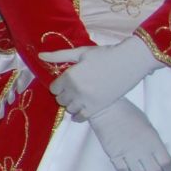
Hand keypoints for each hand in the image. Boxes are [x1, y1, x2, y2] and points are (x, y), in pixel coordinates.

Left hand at [42, 39, 159, 120]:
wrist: (129, 62)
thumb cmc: (104, 55)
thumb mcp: (80, 53)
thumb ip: (59, 56)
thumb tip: (40, 56)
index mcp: (69, 76)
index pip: (53, 89)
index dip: (58, 85)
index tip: (64, 82)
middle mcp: (75, 90)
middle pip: (60, 99)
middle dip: (64, 94)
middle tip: (72, 89)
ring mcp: (86, 101)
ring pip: (69, 108)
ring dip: (71, 104)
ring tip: (78, 97)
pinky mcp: (97, 107)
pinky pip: (81, 117)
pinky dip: (78, 116)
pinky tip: (80, 110)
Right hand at [87, 97, 170, 170]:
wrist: (107, 110)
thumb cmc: (129, 113)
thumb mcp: (148, 126)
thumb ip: (153, 141)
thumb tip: (155, 153)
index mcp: (153, 141)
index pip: (166, 162)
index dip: (170, 170)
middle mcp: (142, 150)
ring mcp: (128, 154)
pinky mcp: (114, 156)